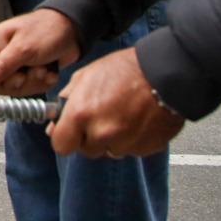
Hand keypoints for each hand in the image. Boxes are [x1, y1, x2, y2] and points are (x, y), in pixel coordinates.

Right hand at [0, 10, 79, 95]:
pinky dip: (40, 84)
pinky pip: (27, 90)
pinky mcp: (26, 74)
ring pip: (11, 89)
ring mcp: (12, 66)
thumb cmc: (46, 29)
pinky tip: (47, 71)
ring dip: (31, 82)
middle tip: (25, 72)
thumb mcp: (22, 49)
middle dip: (14, 83)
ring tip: (41, 68)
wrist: (73, 31)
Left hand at [47, 48, 184, 157]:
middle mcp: (102, 133)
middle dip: (88, 138)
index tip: (68, 132)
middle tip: (99, 118)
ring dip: (111, 139)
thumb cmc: (124, 70)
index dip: (64, 138)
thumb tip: (55, 123)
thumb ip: (67, 101)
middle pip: (86, 150)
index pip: (61, 145)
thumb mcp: (84, 76)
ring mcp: (125, 143)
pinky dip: (130, 140)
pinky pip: (131, 150)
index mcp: (81, 114)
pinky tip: (136, 120)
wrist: (164, 74)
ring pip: (109, 150)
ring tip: (121, 115)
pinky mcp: (146, 149)